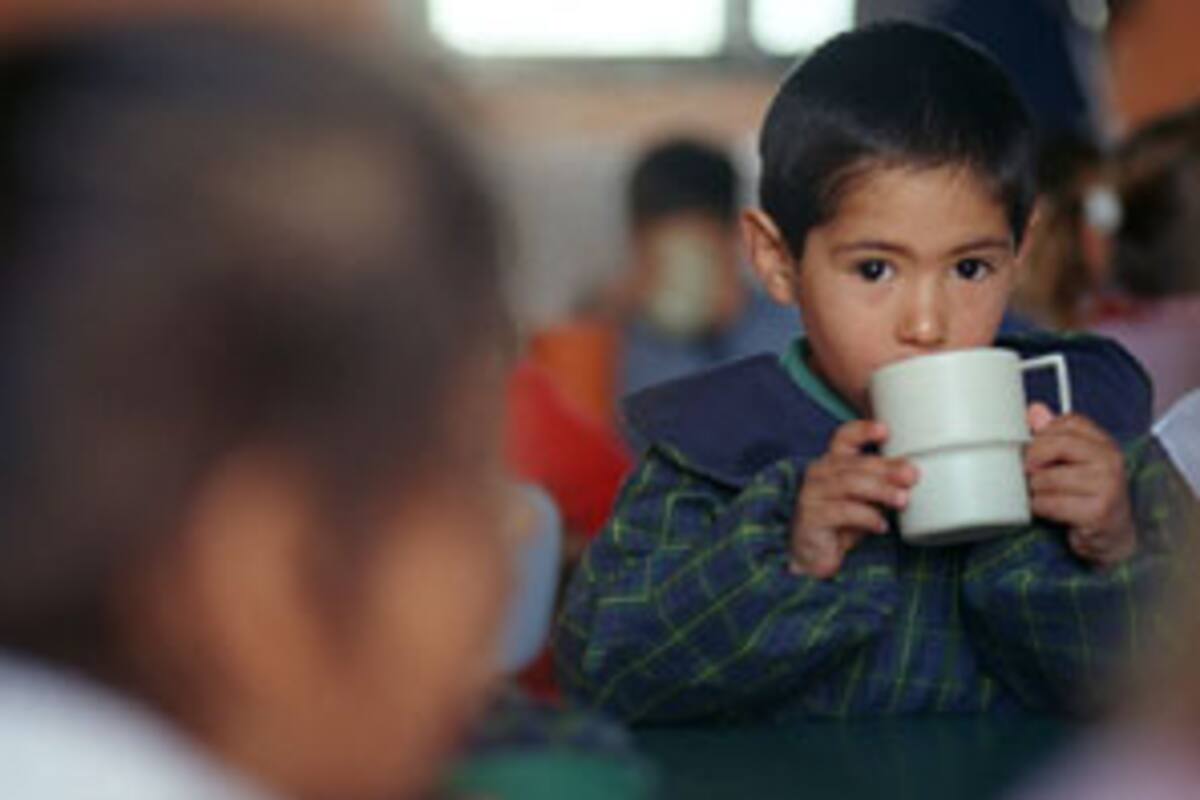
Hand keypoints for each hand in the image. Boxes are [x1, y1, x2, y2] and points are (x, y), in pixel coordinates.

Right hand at [790, 420, 916, 578]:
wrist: (815, 554)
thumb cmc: (843, 522)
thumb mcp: (866, 500)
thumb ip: (882, 485)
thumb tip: (911, 474)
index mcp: (833, 463)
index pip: (844, 438)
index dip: (862, 431)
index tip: (885, 430)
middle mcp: (819, 473)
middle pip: (855, 463)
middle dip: (886, 468)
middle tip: (911, 475)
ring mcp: (812, 493)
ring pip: (849, 484)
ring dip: (880, 490)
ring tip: (902, 500)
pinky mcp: (811, 516)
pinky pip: (842, 511)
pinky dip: (866, 517)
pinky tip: (881, 526)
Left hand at [1025, 402, 1135, 566]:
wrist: (1113, 535)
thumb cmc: (1089, 495)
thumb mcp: (1074, 461)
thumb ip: (1053, 435)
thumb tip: (1034, 410)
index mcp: (1104, 443)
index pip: (1066, 422)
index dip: (1043, 435)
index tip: (1036, 450)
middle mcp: (1110, 460)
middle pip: (1053, 445)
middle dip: (1033, 461)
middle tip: (1031, 474)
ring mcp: (1107, 486)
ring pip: (1046, 477)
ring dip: (1035, 489)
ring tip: (1045, 495)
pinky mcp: (1097, 512)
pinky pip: (1048, 503)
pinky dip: (1040, 508)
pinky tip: (1049, 510)